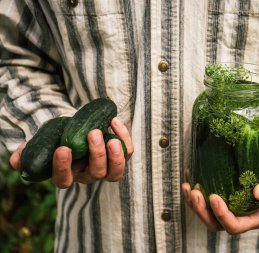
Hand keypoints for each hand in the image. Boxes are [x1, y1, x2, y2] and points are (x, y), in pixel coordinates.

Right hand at [9, 117, 133, 187]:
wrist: (79, 129)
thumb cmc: (60, 137)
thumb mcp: (44, 141)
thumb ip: (30, 151)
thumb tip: (15, 161)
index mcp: (68, 174)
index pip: (64, 180)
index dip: (63, 168)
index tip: (63, 148)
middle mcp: (89, 175)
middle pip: (96, 174)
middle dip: (96, 154)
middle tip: (93, 133)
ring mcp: (106, 168)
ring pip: (115, 172)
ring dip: (116, 155)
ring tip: (110, 136)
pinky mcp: (120, 156)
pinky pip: (127, 152)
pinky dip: (124, 138)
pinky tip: (114, 121)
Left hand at [181, 164, 258, 233]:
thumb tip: (257, 192)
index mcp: (253, 218)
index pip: (233, 226)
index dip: (222, 215)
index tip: (214, 197)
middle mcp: (238, 215)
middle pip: (214, 223)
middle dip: (201, 210)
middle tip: (193, 192)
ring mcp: (229, 206)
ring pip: (205, 213)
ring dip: (193, 202)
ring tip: (187, 187)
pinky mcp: (223, 194)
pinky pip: (204, 199)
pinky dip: (194, 190)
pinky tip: (189, 176)